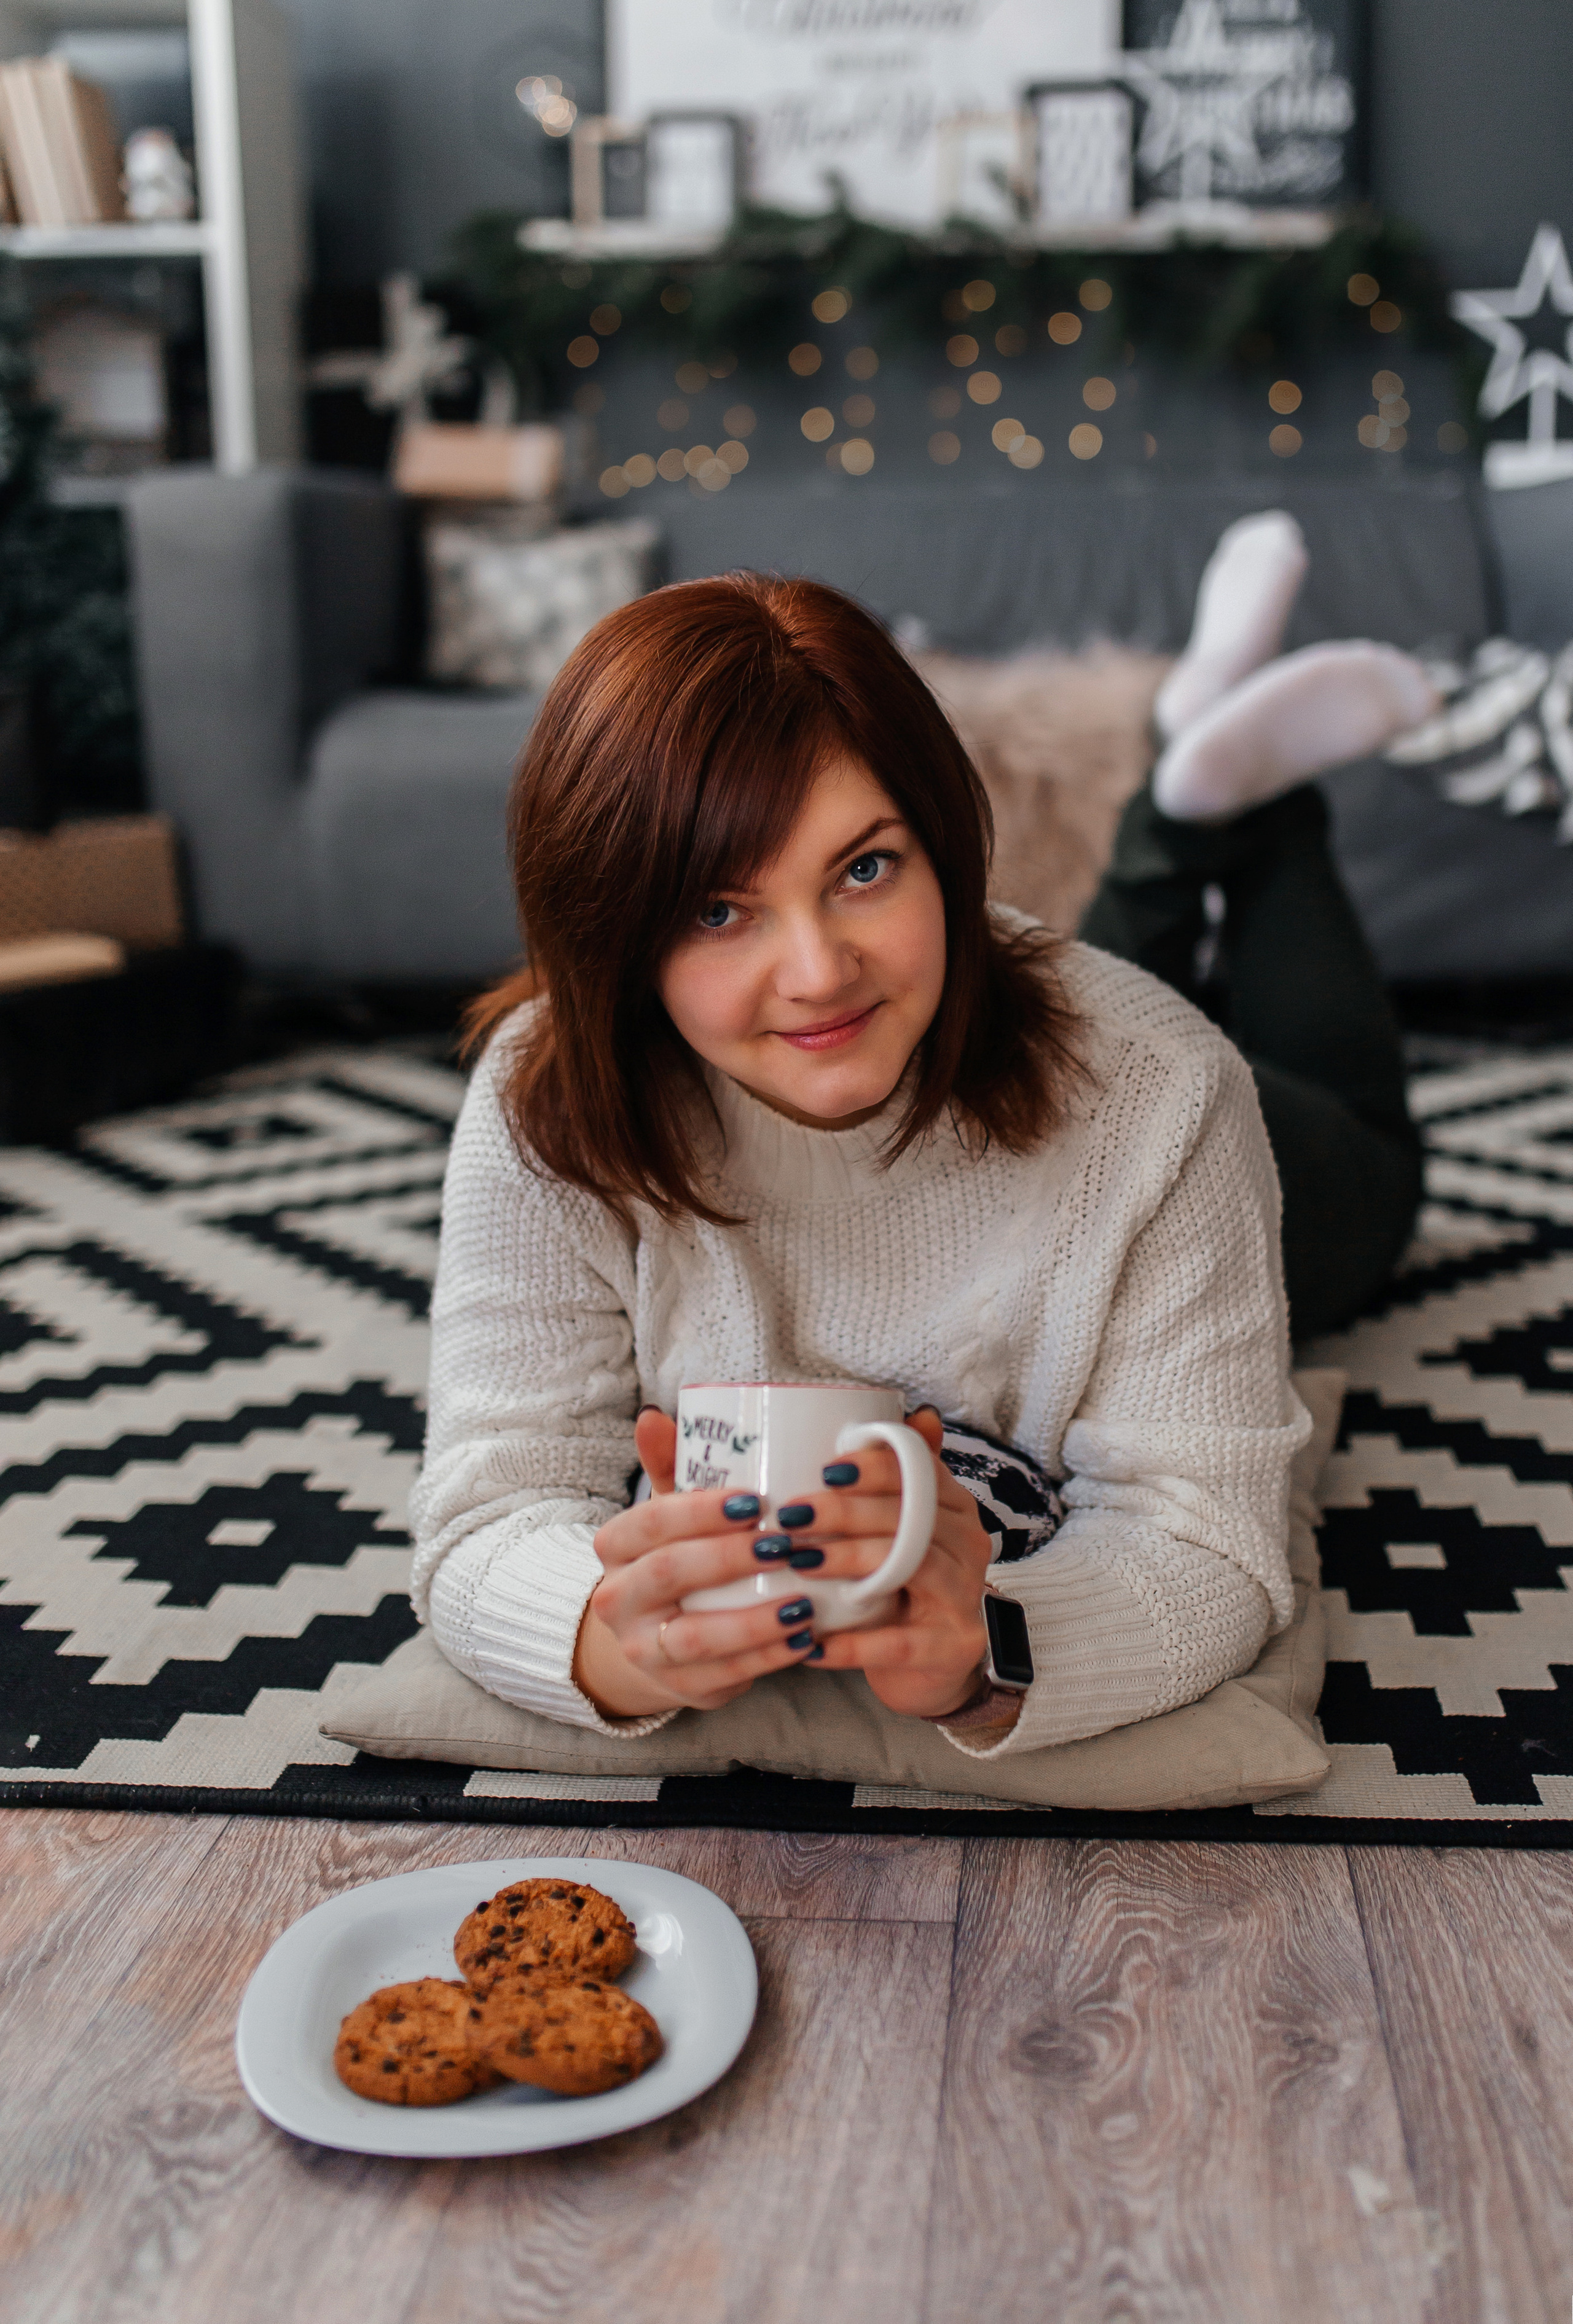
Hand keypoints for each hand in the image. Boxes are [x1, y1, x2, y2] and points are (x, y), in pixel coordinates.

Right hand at [575, 1409, 825, 1717]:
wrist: (655, 1638)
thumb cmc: (679, 1558)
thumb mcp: (671, 1513)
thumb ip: (671, 1466)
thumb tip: (656, 1416)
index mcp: (615, 1546)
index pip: (651, 1521)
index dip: (701, 1510)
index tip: (756, 1498)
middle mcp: (617, 1599)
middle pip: (670, 1574)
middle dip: (730, 1558)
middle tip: (786, 1543)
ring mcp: (644, 1649)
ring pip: (696, 1637)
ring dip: (755, 1620)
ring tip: (804, 1602)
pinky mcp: (679, 1687)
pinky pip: (724, 1676)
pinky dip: (769, 1658)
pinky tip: (806, 1639)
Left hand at [779, 1408, 999, 1721]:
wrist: (936, 1663)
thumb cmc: (907, 1583)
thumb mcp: (902, 1526)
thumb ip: (901, 1475)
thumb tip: (918, 1413)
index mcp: (955, 1507)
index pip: (922, 1474)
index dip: (875, 1468)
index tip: (825, 1469)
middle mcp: (969, 1546)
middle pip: (911, 1517)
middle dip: (846, 1513)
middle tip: (791, 1516)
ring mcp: (964, 1598)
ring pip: (911, 1567)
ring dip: (849, 1562)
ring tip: (798, 1563)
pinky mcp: (951, 1646)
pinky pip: (899, 1643)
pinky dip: (852, 1644)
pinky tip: (810, 1642)